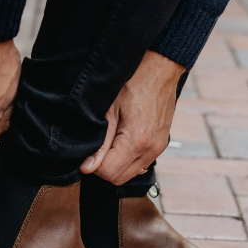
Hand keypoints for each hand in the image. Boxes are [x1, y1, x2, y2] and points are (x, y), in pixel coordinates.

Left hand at [80, 51, 184, 184]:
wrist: (160, 69)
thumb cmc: (133, 82)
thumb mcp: (109, 109)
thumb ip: (100, 142)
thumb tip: (87, 167)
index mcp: (138, 141)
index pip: (108, 173)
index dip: (92, 165)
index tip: (86, 150)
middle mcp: (151, 150)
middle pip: (118, 178)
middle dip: (102, 167)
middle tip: (96, 145)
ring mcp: (158, 148)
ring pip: (128, 174)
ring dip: (114, 164)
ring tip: (108, 141)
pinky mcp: (160, 145)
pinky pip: (138, 164)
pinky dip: (126, 159)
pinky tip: (120, 141)